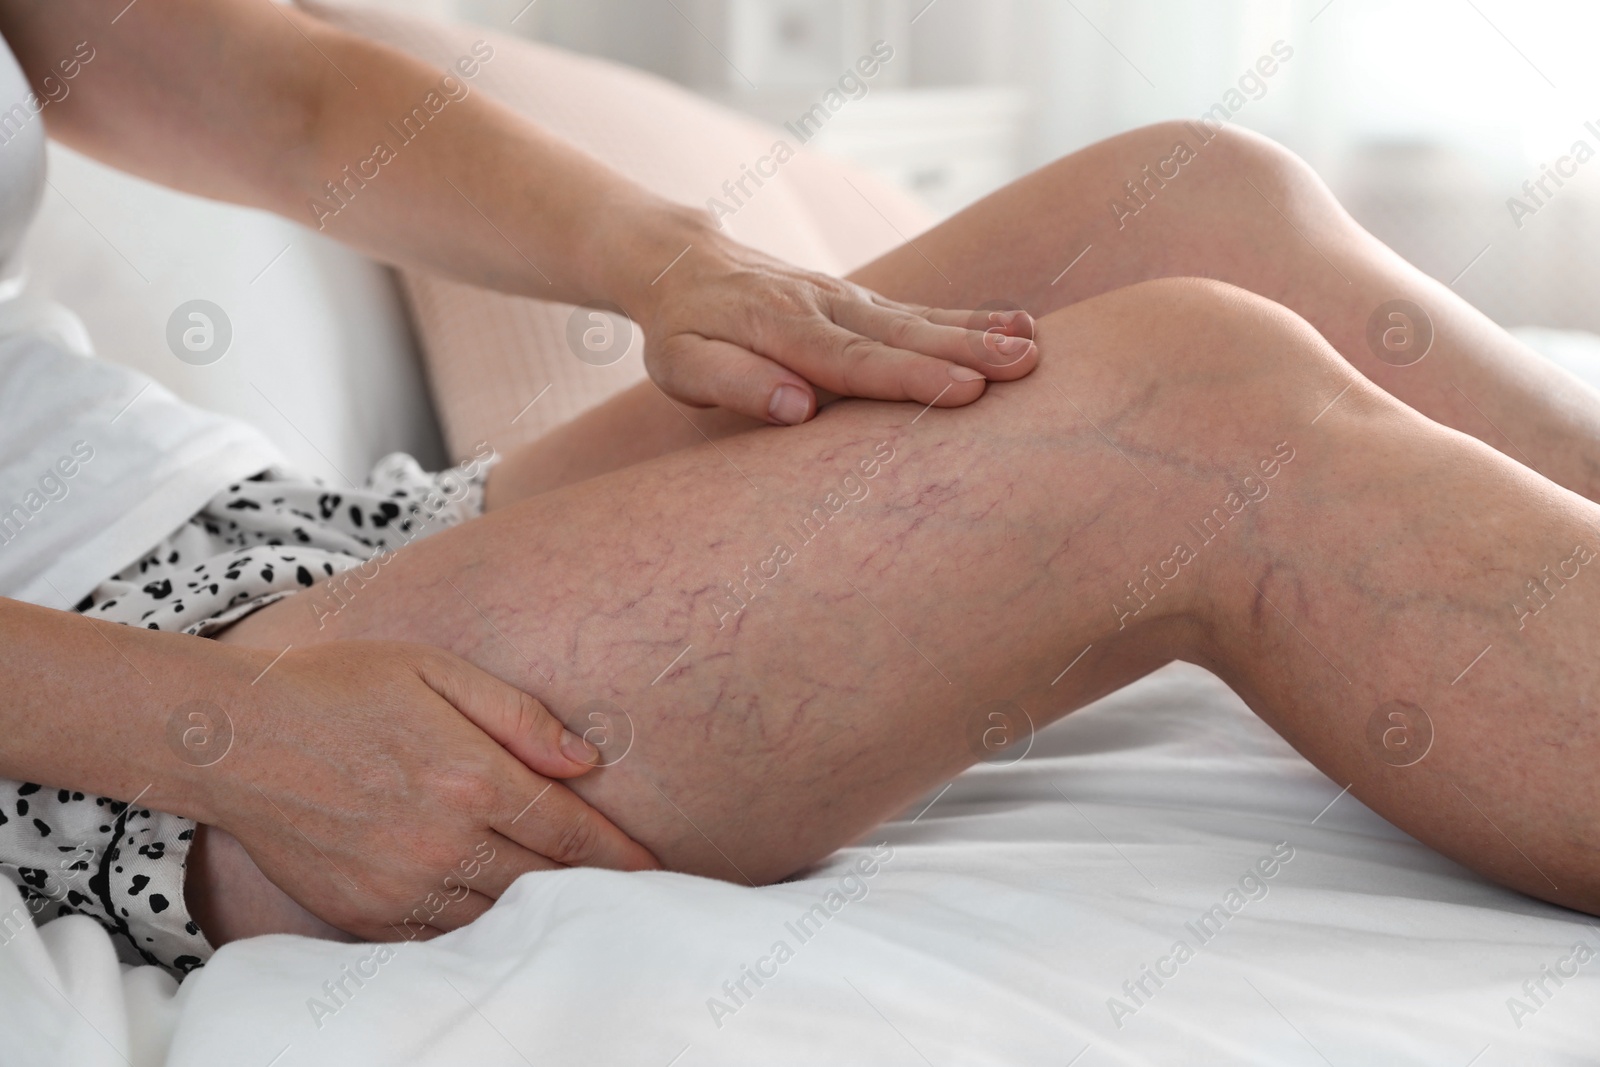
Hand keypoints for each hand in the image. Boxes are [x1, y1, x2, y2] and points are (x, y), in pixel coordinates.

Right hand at [197, 642, 657, 941]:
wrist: (236, 737)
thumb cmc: (341, 687)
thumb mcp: (437, 671)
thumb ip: (519, 717)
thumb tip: (587, 761)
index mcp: (472, 776)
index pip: (570, 831)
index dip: (619, 854)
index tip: (653, 869)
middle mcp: (444, 840)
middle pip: (544, 881)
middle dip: (591, 888)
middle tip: (628, 894)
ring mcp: (402, 885)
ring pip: (497, 916)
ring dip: (537, 913)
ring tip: (574, 910)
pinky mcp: (364, 913)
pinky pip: (441, 938)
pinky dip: (476, 931)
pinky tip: (496, 917)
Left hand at [616, 212, 1038, 423]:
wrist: (683, 262)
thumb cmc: (682, 331)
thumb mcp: (683, 366)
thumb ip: (736, 383)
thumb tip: (796, 408)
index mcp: (780, 326)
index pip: (852, 359)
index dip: (909, 377)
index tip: (963, 390)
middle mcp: (823, 304)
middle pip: (901, 334)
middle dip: (966, 351)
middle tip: (1025, 365)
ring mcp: (848, 298)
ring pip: (920, 317)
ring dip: (980, 333)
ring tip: (1036, 345)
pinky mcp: (862, 300)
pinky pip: (921, 311)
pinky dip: (969, 317)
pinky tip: (1019, 324)